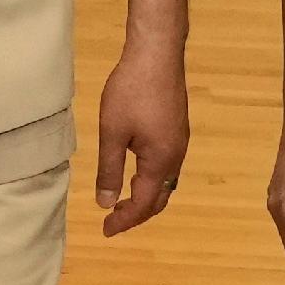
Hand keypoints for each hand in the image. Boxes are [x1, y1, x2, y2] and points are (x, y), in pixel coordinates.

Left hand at [92, 35, 189, 237]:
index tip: (105, 230)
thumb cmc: (131, 92)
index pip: (145, 204)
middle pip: (161, 197)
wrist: (157, 54)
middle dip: (138, 213)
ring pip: (166, 182)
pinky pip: (167, 166)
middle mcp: (176, 156)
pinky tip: (136, 171)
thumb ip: (109, 170)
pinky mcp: (177, 128)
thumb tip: (106, 203)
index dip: (125, 220)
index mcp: (161, 161)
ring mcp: (179, 141)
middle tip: (113, 221)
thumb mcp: (112, 133)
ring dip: (146, 196)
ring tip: (122, 200)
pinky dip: (151, 179)